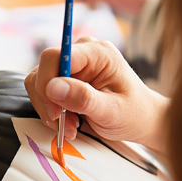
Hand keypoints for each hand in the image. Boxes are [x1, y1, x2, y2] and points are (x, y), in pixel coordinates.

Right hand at [25, 37, 168, 152]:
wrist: (141, 120)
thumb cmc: (133, 114)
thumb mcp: (112, 112)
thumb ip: (84, 99)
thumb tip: (52, 87)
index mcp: (98, 53)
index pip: (55, 57)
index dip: (47, 84)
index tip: (56, 113)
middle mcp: (83, 52)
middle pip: (44, 70)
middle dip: (50, 103)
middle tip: (66, 127)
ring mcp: (73, 64)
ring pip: (39, 82)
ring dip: (51, 110)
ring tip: (72, 127)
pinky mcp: (66, 77)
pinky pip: (45, 91)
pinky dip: (52, 111)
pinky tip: (70, 122)